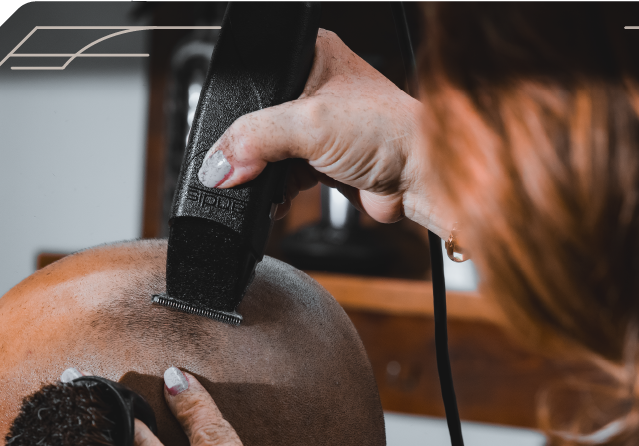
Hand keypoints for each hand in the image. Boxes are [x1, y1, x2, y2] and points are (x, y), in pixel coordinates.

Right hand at [195, 29, 454, 237]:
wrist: (419, 179)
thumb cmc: (388, 133)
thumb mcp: (309, 124)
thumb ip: (256, 138)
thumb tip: (219, 163)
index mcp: (311, 54)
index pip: (254, 77)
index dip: (237, 108)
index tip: (228, 140)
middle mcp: (314, 86)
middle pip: (257, 119)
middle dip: (251, 150)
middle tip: (247, 167)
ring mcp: (319, 126)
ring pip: (269, 151)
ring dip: (264, 174)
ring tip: (267, 184)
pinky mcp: (323, 160)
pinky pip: (284, 175)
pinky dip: (278, 190)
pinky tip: (279, 198)